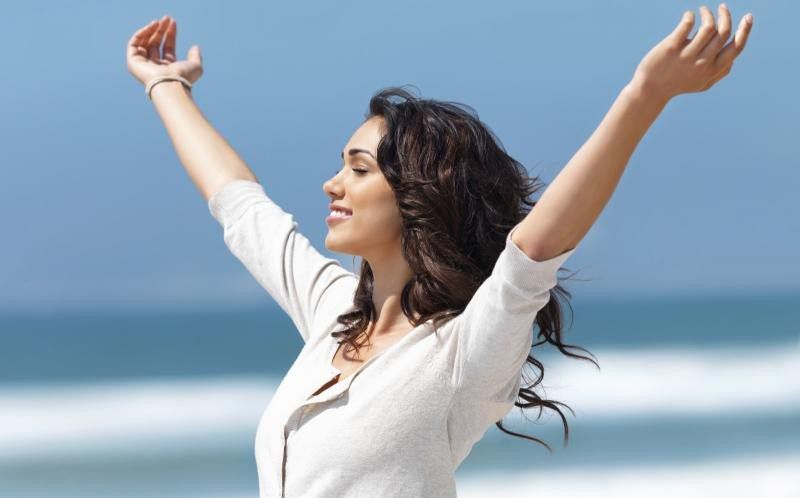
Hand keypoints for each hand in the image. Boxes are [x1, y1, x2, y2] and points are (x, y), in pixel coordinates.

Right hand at [126, 15, 203, 86]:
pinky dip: (141, 34)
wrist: (170, 83)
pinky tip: (151, 26)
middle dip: (161, 30)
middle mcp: (155, 66)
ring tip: (159, 21)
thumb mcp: (195, 66)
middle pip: (156, 43)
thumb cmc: (183, 77)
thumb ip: (196, 57)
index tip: (173, 22)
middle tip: (166, 18)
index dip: (170, 35)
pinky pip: (134, 44)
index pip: (167, 48)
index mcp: (168, 68)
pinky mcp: (133, 62)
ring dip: (151, 30)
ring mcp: (143, 65)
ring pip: (145, 42)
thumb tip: (195, 47)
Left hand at [631, 4, 752, 101]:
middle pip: (723, 32)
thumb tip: (734, 60)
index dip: (745, 30)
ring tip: (703, 10)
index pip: (736, 48)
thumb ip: (719, 73)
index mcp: (713, 70)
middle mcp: (702, 63)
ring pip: (708, 27)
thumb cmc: (677, 85)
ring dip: (708, 13)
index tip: (748, 17)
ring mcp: (687, 55)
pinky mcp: (671, 47)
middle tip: (722, 7)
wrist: (650, 90)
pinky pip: (687, 25)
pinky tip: (688, 15)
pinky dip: (690, 16)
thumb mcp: (702, 84)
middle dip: (726, 15)